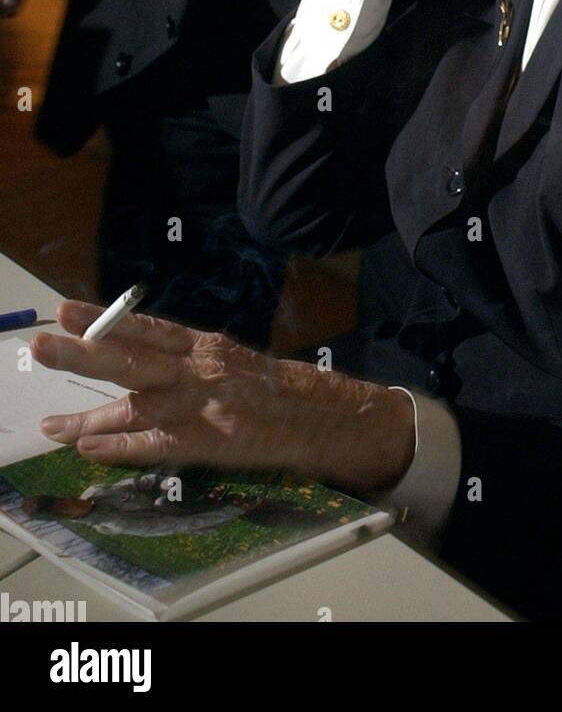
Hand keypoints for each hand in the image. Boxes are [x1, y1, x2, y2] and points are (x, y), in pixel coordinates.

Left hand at [31, 302, 415, 492]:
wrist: (320, 415)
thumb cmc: (269, 387)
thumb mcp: (225, 361)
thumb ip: (182, 360)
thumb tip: (133, 359)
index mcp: (203, 346)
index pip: (146, 327)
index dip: (105, 318)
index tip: (67, 310)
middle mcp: (198, 369)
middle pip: (132, 358)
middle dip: (84, 352)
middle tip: (43, 344)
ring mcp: (201, 406)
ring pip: (136, 406)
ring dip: (89, 417)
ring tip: (50, 426)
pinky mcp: (208, 441)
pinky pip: (155, 446)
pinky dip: (122, 448)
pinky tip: (90, 450)